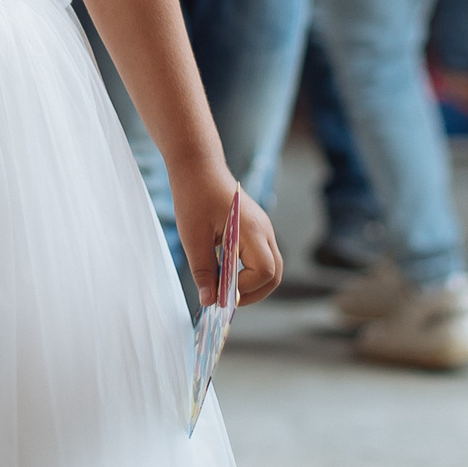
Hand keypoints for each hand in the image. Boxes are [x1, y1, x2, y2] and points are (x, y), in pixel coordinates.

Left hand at [172, 167, 283, 306]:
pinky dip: (249, 271)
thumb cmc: (194, 195)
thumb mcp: (192, 237)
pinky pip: (262, 256)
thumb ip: (203, 271)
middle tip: (226, 298)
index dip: (245, 288)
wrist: (198, 165)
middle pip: (275, 274)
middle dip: (254, 293)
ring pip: (272, 267)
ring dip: (252, 283)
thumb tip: (209, 301)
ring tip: (224, 286)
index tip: (220, 290)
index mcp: (251, 229)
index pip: (265, 271)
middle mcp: (264, 229)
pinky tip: (226, 270)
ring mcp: (263, 228)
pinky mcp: (256, 228)